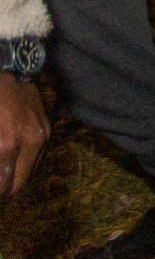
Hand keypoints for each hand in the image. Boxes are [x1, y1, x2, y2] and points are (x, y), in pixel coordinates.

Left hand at [0, 78, 48, 201]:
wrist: (7, 68)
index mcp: (6, 144)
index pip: (2, 184)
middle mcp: (29, 143)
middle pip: (18, 185)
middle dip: (4, 191)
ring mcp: (41, 136)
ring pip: (29, 173)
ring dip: (14, 180)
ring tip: (2, 178)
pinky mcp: (46, 129)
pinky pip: (36, 158)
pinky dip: (23, 166)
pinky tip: (12, 163)